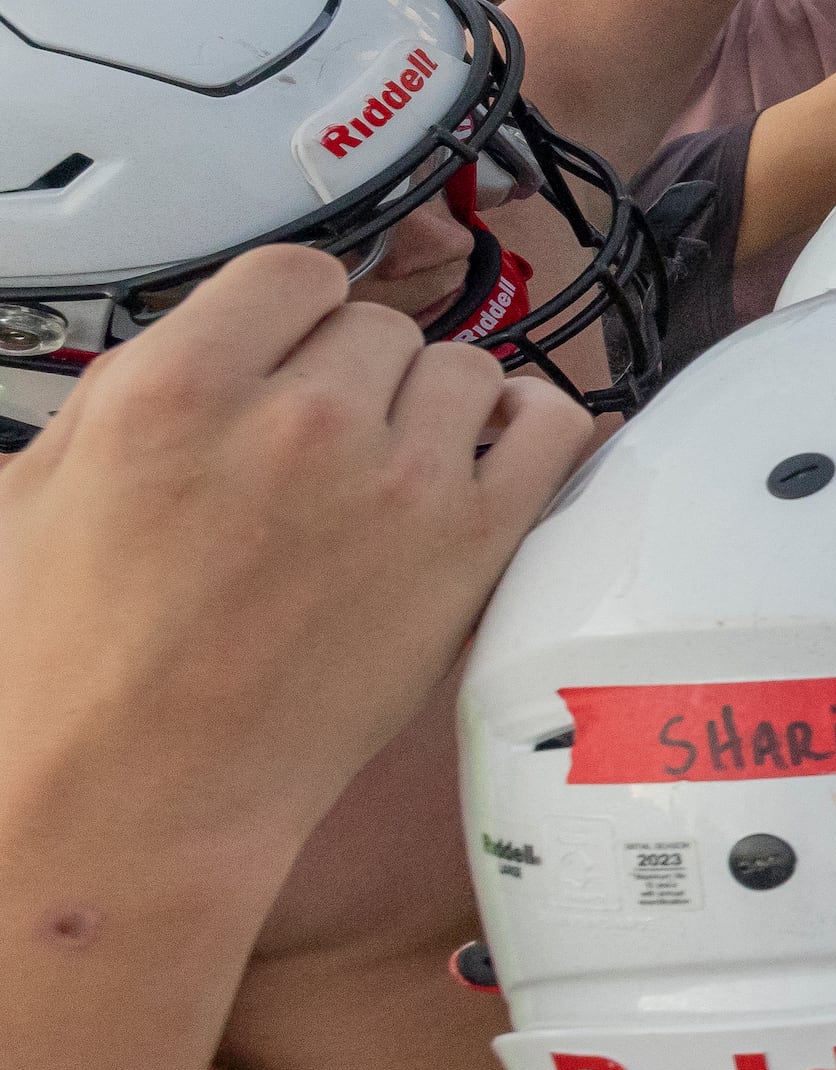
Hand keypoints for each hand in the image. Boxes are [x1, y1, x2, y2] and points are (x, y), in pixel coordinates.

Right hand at [1, 249, 592, 869]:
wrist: (134, 797)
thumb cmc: (66, 668)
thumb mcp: (36, 492)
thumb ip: (126, 394)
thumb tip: (206, 348)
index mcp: (174, 388)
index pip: (292, 272)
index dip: (291, 315)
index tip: (292, 353)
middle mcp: (297, 418)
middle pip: (380, 327)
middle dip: (354, 375)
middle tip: (325, 443)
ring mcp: (397, 481)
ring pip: (466, 370)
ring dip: (436, 409)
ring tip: (394, 467)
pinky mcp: (470, 546)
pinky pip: (551, 432)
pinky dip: (533, 434)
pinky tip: (496, 458)